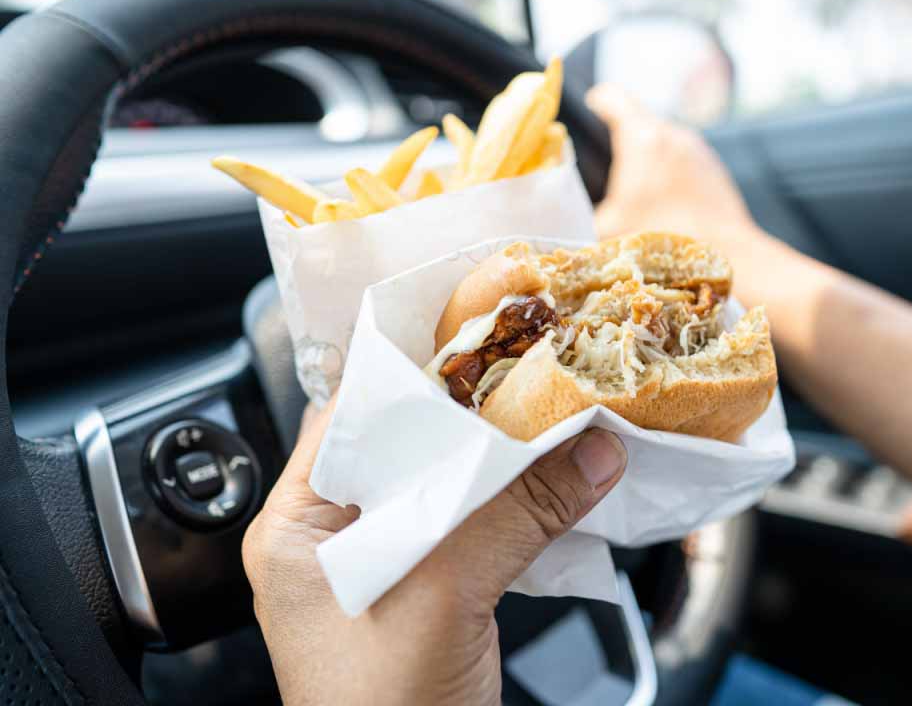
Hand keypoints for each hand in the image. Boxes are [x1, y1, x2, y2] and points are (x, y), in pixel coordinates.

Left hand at [243, 399, 626, 704]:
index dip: (414, 374)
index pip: (351, 418)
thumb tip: (593, 449)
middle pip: (408, 447)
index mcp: (297, 527)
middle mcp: (335, 539)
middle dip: (473, 414)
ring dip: (502, 458)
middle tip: (529, 370)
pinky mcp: (434, 592)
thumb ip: (518, 513)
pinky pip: (477, 526)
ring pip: (449, 486)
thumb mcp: (444, 596)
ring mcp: (388, 566)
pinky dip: (517, 502)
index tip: (474, 336)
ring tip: (551, 415)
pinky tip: (555, 480)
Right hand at [587, 83, 764, 260]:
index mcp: (642, 138)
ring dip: (650, 159)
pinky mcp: (714, 169)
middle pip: (640, 122)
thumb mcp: (606, 229)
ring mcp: (698, 150)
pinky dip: (671, 174)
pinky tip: (666, 204)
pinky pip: (684, 161)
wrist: (726, 254)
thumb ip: (581, 215)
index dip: (598, 101)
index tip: (591, 106)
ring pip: (664, 143)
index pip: (613, 98)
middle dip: (623, 139)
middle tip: (608, 164)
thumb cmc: (661, 237)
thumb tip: (563, 214)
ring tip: (639, 191)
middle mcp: (673, 134)